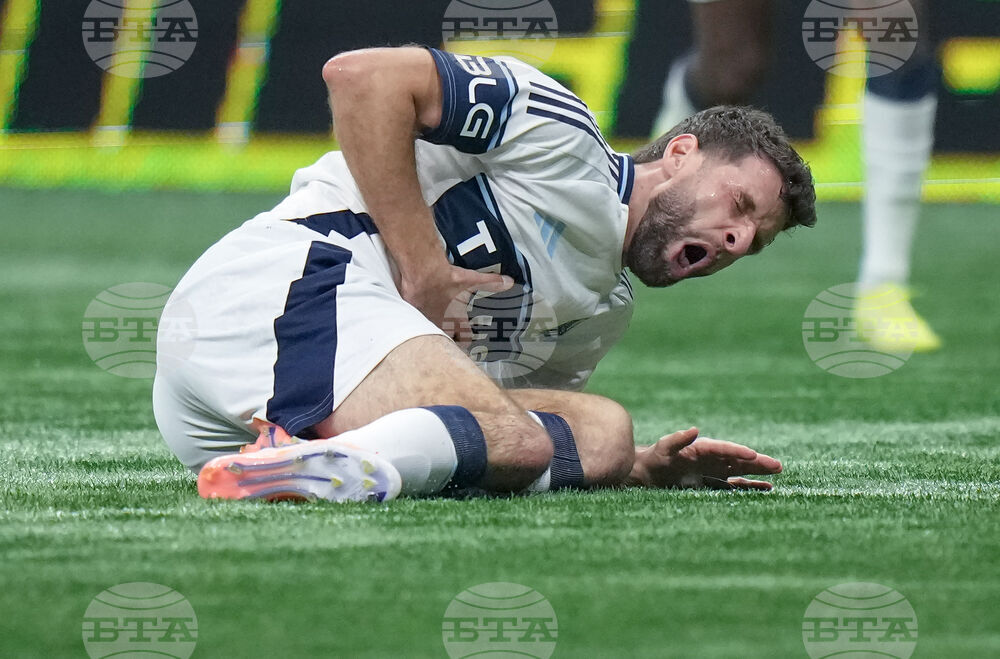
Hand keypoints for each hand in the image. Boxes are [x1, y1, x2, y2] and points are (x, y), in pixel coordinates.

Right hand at [401, 262, 513, 337]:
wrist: (425, 274)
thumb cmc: (448, 279)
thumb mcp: (472, 280)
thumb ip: (491, 282)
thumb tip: (510, 282)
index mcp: (457, 319)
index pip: (465, 338)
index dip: (467, 341)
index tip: (468, 342)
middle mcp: (441, 324)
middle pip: (446, 340)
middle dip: (449, 340)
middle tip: (451, 340)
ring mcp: (426, 320)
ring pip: (429, 333)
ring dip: (431, 333)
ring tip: (431, 333)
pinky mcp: (412, 313)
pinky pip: (414, 321)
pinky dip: (415, 319)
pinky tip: (413, 316)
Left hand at [627, 427, 781, 490]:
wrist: (647, 472)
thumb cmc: (655, 458)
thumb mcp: (664, 448)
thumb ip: (677, 439)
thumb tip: (694, 429)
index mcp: (702, 448)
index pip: (724, 449)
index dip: (738, 451)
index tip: (753, 455)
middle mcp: (712, 458)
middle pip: (738, 459)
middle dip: (757, 462)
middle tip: (777, 465)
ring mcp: (713, 470)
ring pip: (740, 470)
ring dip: (757, 471)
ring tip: (777, 471)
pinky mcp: (712, 482)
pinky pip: (734, 484)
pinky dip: (749, 485)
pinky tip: (765, 488)